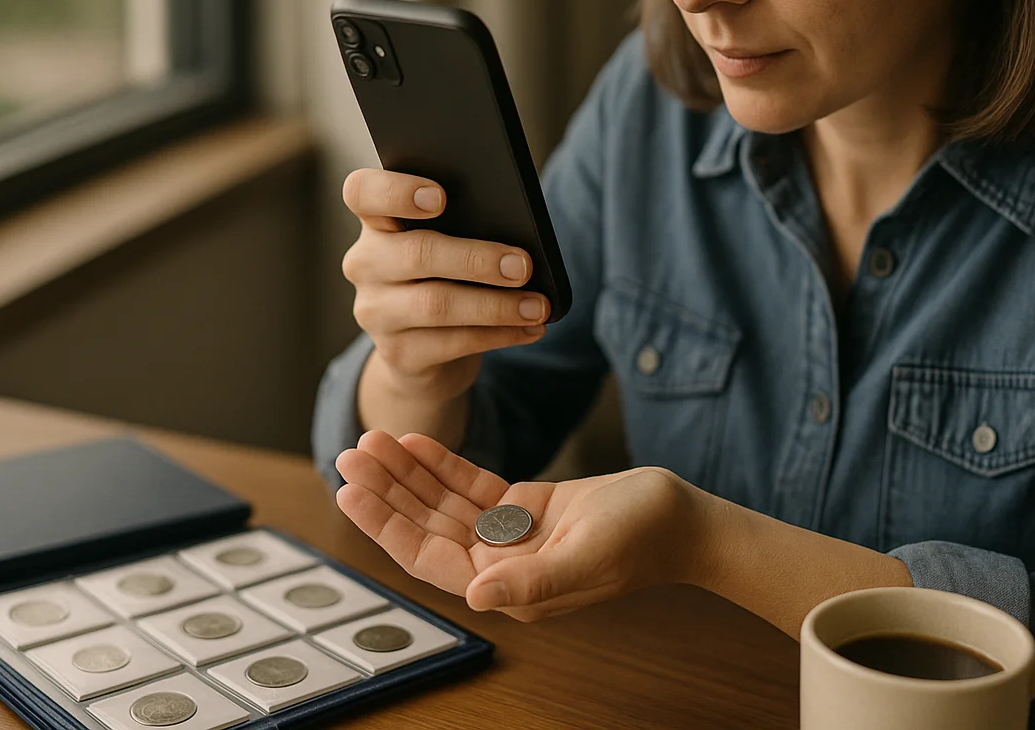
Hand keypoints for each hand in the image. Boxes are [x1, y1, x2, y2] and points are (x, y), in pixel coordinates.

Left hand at [335, 430, 711, 620]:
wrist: (683, 520)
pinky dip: (442, 463)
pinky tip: (415, 441)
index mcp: (508, 586)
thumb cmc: (644, 538)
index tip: (353, 491)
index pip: (430, 557)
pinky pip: (471, 485)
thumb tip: (475, 595)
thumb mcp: (588, 555)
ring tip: (372, 439)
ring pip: (443, 503)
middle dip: (387, 491)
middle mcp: (500, 565)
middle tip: (351, 451)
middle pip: (427, 526)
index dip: (388, 524)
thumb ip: (533, 581)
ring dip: (407, 473)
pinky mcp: (524, 507)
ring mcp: (511, 536)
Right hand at [341, 169, 549, 403]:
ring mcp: (376, 311)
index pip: (363, 193)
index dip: (396, 191)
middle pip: (416, 253)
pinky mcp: (397, 353)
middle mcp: (365, 264)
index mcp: (376, 222)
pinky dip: (499, 334)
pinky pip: (453, 342)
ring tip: (537, 305)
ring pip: (436, 304)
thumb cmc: (444, 276)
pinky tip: (530, 327)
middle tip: (522, 265)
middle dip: (476, 259)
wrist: (422, 350)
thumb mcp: (447, 244)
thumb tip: (520, 235)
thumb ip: (466, 226)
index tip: (440, 196)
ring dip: (495, 305)